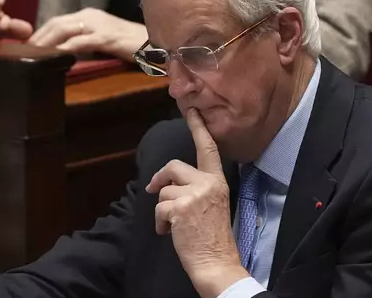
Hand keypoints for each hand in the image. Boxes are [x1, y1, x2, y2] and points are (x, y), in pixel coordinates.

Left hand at [27, 8, 146, 59]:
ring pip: (65, 29)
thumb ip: (87, 39)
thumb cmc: (132, 43)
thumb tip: (68, 49)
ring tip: (35, 53)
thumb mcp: (105, 38)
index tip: (30, 44)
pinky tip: (56, 55)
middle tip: (25, 50)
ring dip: (47, 41)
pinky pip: (80, 41)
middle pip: (57, 22)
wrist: (154, 43)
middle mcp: (91, 15)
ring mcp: (98, 25)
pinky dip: (65, 48)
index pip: (59, 20)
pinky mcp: (105, 37)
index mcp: (90, 14)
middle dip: (39, 36)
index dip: (42, 31)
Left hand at [146, 108, 249, 297]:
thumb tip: (170, 183)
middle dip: (161, 179)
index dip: (197, 128)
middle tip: (153, 188)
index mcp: (218, 181)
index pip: (208, 149)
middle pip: (174, 167)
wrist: (217, 262)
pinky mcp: (180, 208)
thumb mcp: (213, 204)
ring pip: (164, 191)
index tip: (191, 110)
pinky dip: (159, 223)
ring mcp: (194, 194)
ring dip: (162, 210)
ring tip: (173, 225)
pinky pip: (159, 209)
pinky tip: (170, 233)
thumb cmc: (213, 237)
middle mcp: (208, 183)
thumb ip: (198, 188)